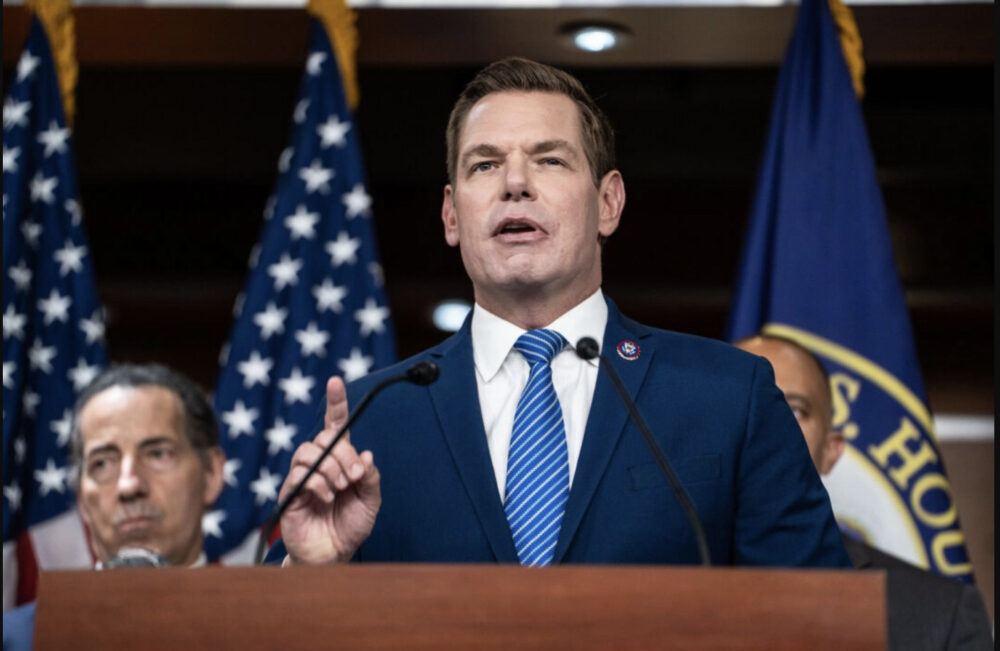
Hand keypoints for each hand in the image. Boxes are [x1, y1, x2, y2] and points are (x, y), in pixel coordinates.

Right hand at [278, 376, 380, 564]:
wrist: (334, 555)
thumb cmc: (351, 526)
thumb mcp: (371, 501)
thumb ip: (371, 477)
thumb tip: (366, 456)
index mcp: (340, 460)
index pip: (335, 425)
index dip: (335, 402)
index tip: (336, 382)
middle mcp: (319, 464)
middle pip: (324, 438)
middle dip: (343, 454)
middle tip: (353, 477)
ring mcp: (302, 476)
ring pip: (308, 451)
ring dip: (329, 467)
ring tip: (339, 488)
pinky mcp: (289, 493)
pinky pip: (298, 474)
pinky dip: (317, 483)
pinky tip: (326, 498)